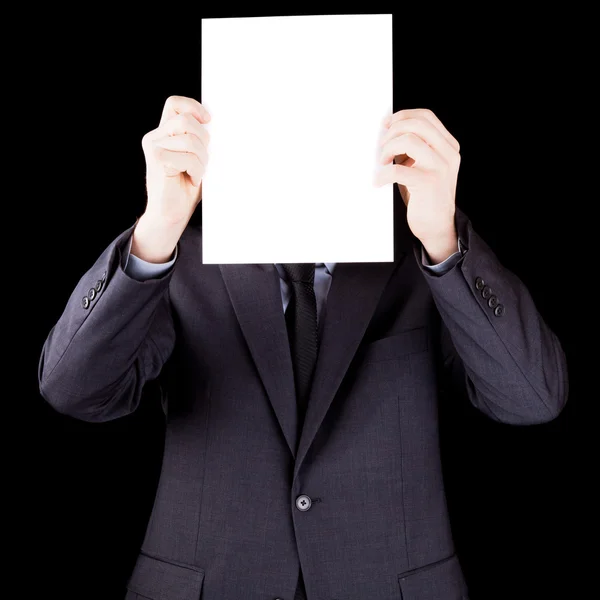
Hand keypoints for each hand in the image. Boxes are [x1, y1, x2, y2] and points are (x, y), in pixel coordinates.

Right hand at [141, 95, 210, 226]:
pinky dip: (196, 170)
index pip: (174, 104)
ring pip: (190, 140)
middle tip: (202, 160)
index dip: (193, 107)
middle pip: (186, 121)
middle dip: (203, 140)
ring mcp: (154, 147)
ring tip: (195, 173)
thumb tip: (213, 123)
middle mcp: (154, 137)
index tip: (208, 121)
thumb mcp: (195, 157)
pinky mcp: (157, 159)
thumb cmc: (184, 188)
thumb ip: (197, 139)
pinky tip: (191, 179)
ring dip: (201, 160)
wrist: (170, 214)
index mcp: (163, 133)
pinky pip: (188, 157)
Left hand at [375, 109, 459, 245]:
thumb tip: (387, 131)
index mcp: (448, 146)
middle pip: (416, 124)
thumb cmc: (425, 196)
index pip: (426, 117)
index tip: (386, 125)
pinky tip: (379, 182)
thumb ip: (414, 148)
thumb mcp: (424, 166)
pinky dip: (382, 174)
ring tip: (382, 163)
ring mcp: (440, 167)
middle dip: (392, 132)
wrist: (437, 226)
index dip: (402, 116)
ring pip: (408, 140)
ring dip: (387, 149)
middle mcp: (448, 154)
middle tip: (381, 148)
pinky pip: (397, 170)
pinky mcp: (428, 183)